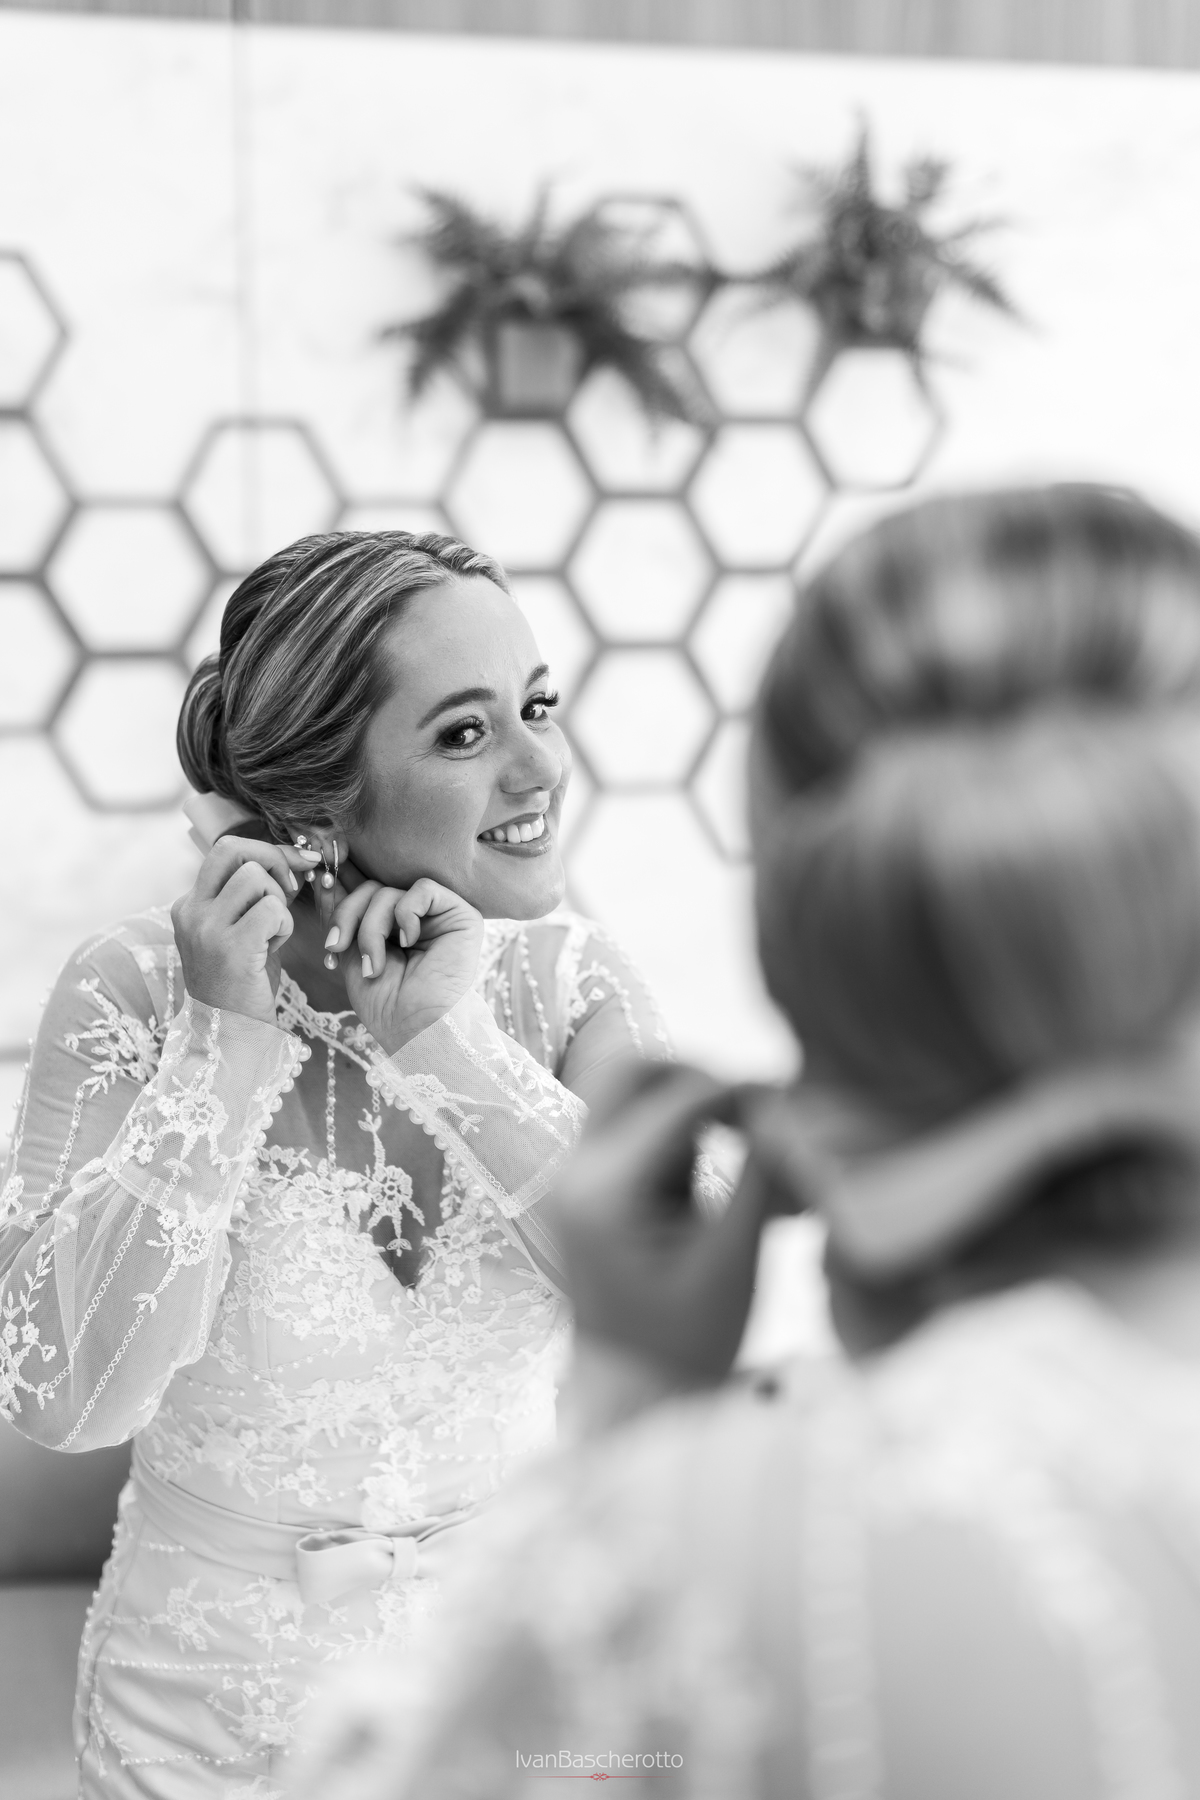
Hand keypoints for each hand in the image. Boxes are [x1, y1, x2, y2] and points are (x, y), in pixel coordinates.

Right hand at [171, 837, 320, 1025]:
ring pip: (256, 877)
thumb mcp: (241, 931)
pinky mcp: (229, 948)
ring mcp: (206, 929)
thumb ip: (256, 896)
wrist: (228, 1035)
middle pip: (234, 849)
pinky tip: (274, 948)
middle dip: (273, 858)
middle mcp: (191, 911)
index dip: (268, 850)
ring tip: (273, 933)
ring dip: (278, 900)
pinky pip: (272, 909)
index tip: (298, 863)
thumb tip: (295, 858)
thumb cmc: (242, 984)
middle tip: (290, 887)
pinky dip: (284, 924)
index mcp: (190, 904)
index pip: (226, 850)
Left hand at [322, 876, 483, 1053]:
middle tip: (336, 946)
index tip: (318, 880)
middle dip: (347, 914)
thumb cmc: (385, 1004)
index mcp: (393, 925)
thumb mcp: (350, 954)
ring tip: (375, 965)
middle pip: (371, 888)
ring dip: (371, 928)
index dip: (341, 884)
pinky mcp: (462, 915)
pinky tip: (408, 942)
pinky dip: (405, 914)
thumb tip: (323, 878)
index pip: (364, 890)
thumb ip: (342, 916)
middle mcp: (417, 917)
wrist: (414, 1030)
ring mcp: (440, 916)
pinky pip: (423, 889)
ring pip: (389, 891)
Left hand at [550, 1060, 805, 1392]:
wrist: (633, 1399)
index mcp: (606, 1191)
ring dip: (690, 1104)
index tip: (796, 1098)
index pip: (681, 1101)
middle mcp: (577, 1174)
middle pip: (634, 1072)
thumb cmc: (688, 1344)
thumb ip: (762, 1177)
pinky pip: (633, 1130)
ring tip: (745, 1150)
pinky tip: (721, 1176)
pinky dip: (680, 1134)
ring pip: (631, 1095)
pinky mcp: (589, 1190)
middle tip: (757, 1107)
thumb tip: (791, 1111)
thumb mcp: (734, 1260)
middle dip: (701, 1076)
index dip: (744, 1089)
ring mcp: (575, 1179)